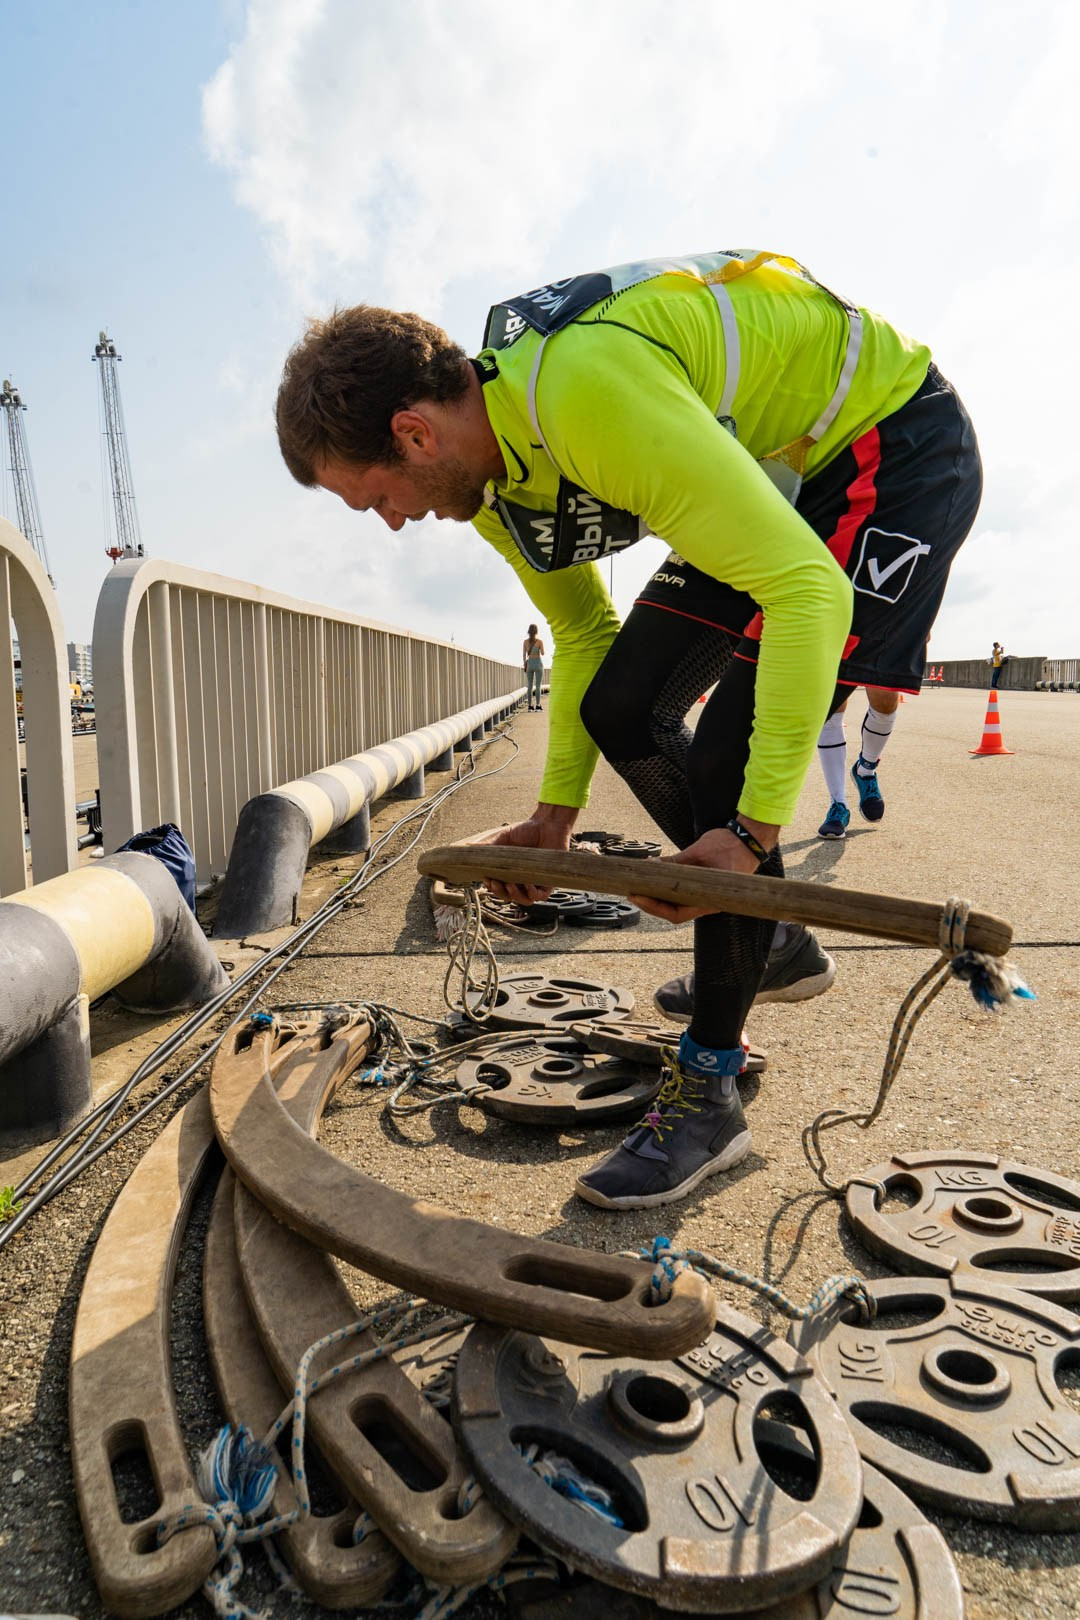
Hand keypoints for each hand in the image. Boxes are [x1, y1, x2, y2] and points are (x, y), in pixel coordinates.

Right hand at [481, 805, 577, 903]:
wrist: (547, 824)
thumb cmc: (526, 830)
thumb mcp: (503, 838)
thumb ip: (488, 846)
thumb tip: (468, 848)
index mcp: (508, 872)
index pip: (497, 887)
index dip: (491, 887)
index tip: (487, 879)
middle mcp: (521, 879)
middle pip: (508, 896)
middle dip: (500, 892)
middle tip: (496, 882)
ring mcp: (535, 882)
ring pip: (524, 900)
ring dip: (515, 896)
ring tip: (510, 884)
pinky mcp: (549, 882)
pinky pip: (540, 897)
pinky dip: (532, 894)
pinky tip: (528, 885)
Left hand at [629, 824, 775, 924]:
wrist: (750, 839)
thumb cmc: (729, 846)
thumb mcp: (699, 852)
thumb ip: (676, 862)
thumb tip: (651, 865)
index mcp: (710, 899)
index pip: (676, 914)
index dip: (654, 907)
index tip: (637, 895)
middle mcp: (707, 902)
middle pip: (674, 912)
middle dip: (651, 903)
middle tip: (632, 891)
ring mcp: (706, 896)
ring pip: (678, 904)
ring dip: (658, 896)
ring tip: (640, 885)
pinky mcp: (705, 888)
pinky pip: (683, 894)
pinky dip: (668, 888)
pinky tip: (656, 879)